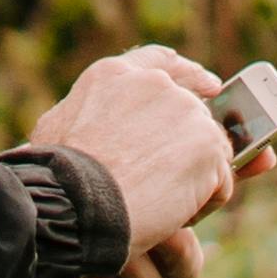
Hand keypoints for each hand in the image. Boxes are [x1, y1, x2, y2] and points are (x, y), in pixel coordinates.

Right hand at [34, 45, 236, 277]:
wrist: (77, 204)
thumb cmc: (56, 177)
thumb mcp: (56, 128)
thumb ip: (85, 112)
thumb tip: (99, 122)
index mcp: (114, 76)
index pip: (160, 62)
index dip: (188, 74)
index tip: (211, 86)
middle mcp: (155, 84)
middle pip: (194, 113)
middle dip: (189, 149)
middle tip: (165, 183)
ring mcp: (186, 111)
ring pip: (209, 152)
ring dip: (194, 181)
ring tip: (160, 205)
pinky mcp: (208, 145)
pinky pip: (220, 182)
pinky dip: (204, 204)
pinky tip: (174, 214)